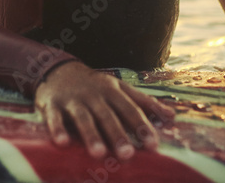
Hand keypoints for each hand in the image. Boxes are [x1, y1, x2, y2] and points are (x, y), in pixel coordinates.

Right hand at [33, 61, 175, 159]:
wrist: (58, 70)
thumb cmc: (95, 85)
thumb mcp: (120, 89)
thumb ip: (145, 102)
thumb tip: (172, 116)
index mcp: (112, 92)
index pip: (129, 109)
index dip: (141, 126)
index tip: (153, 145)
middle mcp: (93, 96)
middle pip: (107, 115)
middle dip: (117, 134)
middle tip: (127, 155)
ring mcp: (72, 100)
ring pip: (83, 118)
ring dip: (91, 135)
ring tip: (99, 154)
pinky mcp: (51, 104)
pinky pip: (54, 118)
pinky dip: (57, 129)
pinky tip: (62, 143)